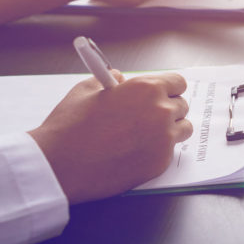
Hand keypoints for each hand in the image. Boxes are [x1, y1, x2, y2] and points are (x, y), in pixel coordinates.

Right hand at [29, 72, 192, 203]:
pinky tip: (135, 151)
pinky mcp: (160, 163)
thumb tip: (122, 80)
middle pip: (181, 106)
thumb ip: (112, 80)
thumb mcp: (87, 89)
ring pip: (182, 129)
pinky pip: (169, 152)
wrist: (60, 164)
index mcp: (146, 88)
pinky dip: (158, 151)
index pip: (177, 83)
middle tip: (148, 116)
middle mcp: (161, 111)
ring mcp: (164, 139)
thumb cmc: (70, 126)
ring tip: (145, 134)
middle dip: (167, 109)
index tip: (161, 94)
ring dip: (169, 130)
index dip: (168, 88)